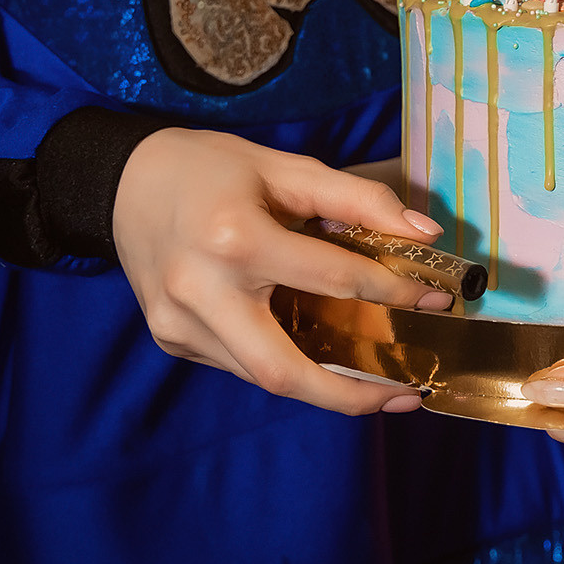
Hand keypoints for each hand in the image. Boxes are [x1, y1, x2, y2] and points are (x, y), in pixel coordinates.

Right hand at [113, 128, 452, 415]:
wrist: (124, 181)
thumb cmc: (212, 168)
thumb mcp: (287, 169)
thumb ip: (359, 200)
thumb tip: (424, 233)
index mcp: (236, 240)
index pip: (334, 281)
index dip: (396, 294)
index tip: (439, 301)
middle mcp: (202, 293)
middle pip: (284, 371)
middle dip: (352, 395)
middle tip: (408, 395)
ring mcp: (179, 325)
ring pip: (263, 377)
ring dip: (325, 386)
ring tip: (378, 383)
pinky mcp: (172, 340)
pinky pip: (241, 363)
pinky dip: (286, 363)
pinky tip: (320, 355)